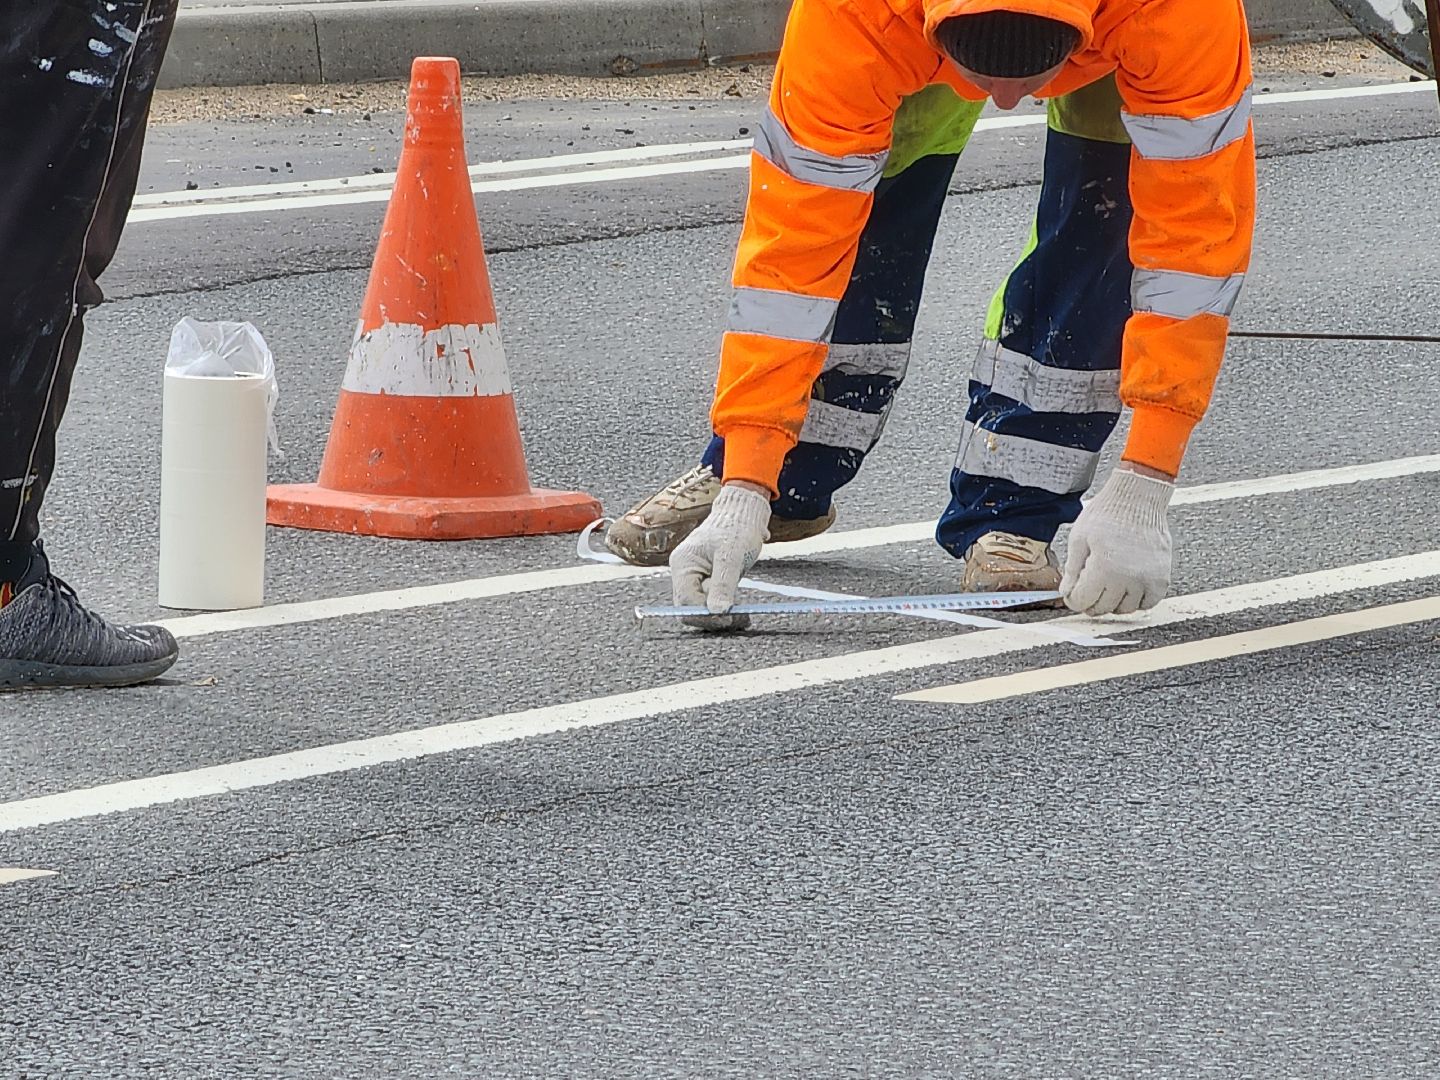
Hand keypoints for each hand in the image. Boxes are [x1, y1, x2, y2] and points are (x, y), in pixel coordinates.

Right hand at [669, 482, 770, 630]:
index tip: (730, 618)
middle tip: (741, 620)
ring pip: (701, 608)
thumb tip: (717, 612)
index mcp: (682, 564)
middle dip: (713, 617)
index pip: (685, 601)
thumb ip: (723, 585)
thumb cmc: (736, 528)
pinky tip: (739, 611)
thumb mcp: (731, 557)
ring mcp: (693, 577)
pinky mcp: (705, 581)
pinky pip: (709, 602)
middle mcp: (683, 572)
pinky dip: (724, 608)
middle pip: (690, 608)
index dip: (705, 614)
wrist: (743, 514)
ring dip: (721, 615)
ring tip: (743, 616)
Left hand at [1061, 465, 1174, 615]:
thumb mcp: (1079, 538)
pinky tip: (1126, 588)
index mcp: (1103, 568)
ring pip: (1125, 609)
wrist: (1138, 498)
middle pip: (1103, 608)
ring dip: (1113, 603)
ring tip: (1107, 587)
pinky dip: (1136, 601)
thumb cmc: (1107, 514)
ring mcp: (1147, 579)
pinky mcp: (1162, 577)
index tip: (1072, 594)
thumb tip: (1066, 593)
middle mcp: (1127, 578)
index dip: (1073, 600)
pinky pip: (1148, 603)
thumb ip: (1072, 569)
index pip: (1083, 601)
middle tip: (1088, 590)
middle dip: (1090, 602)